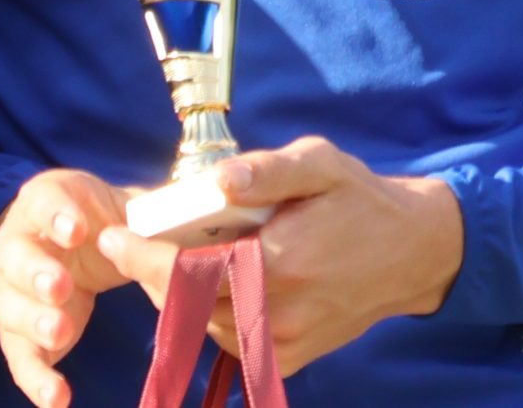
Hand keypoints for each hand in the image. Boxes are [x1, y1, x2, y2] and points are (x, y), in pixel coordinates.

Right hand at [0, 167, 133, 407]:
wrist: (70, 238)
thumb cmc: (103, 215)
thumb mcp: (127, 204)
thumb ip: (156, 208)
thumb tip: (208, 200)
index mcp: (47, 200)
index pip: (45, 200)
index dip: (58, 215)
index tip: (79, 231)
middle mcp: (18, 242)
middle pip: (16, 257)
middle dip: (38, 272)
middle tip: (62, 286)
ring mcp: (13, 289)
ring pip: (11, 307)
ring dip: (35, 321)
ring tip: (62, 333)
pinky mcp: (19, 332)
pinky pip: (21, 357)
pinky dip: (37, 378)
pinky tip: (57, 397)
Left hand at [97, 135, 463, 374]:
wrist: (412, 252)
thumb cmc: (362, 200)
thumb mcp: (323, 164)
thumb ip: (269, 171)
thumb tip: (218, 179)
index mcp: (280, 261)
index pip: (190, 269)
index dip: (142, 257)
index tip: (110, 237)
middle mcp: (276, 311)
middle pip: (185, 302)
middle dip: (150, 272)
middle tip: (131, 242)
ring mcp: (281, 342)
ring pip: (201, 325)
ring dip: (179, 294)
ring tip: (177, 257)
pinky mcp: (288, 357)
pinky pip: (228, 340)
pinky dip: (209, 314)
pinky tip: (216, 282)